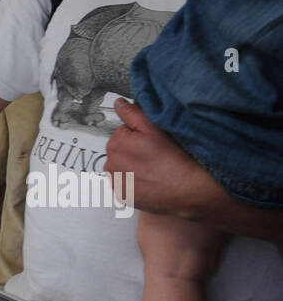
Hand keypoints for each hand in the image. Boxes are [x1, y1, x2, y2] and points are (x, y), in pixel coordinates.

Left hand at [104, 97, 206, 217]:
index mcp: (116, 144)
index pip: (122, 132)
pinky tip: (151, 180)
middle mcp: (111, 164)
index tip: (153, 141)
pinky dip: (135, 181)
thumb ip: (133, 113)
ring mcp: (116, 182)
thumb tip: (118, 103)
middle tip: (156, 154)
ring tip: (155, 168)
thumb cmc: (174, 157)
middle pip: (120, 150)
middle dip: (134, 150)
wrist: (188, 189)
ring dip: (133, 166)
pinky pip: (126, 184)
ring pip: (122, 168)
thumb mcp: (155, 127)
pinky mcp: (123, 196)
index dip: (139, 135)